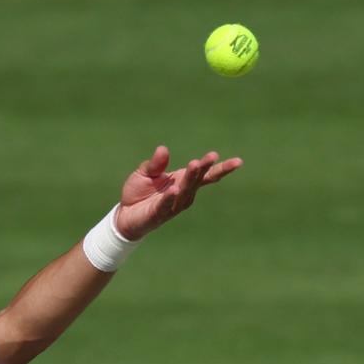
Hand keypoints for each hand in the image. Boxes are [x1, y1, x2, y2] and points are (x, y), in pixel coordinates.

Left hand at [115, 144, 241, 240]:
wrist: (125, 214)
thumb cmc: (139, 192)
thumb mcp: (146, 172)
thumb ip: (156, 163)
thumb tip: (163, 149)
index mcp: (183, 181)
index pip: (206, 175)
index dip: (221, 168)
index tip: (238, 162)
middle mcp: (182, 194)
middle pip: (197, 180)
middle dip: (204, 168)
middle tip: (212, 157)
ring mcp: (172, 206)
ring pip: (184, 191)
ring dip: (190, 179)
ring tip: (195, 164)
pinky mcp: (158, 214)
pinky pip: (166, 205)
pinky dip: (171, 197)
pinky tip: (175, 189)